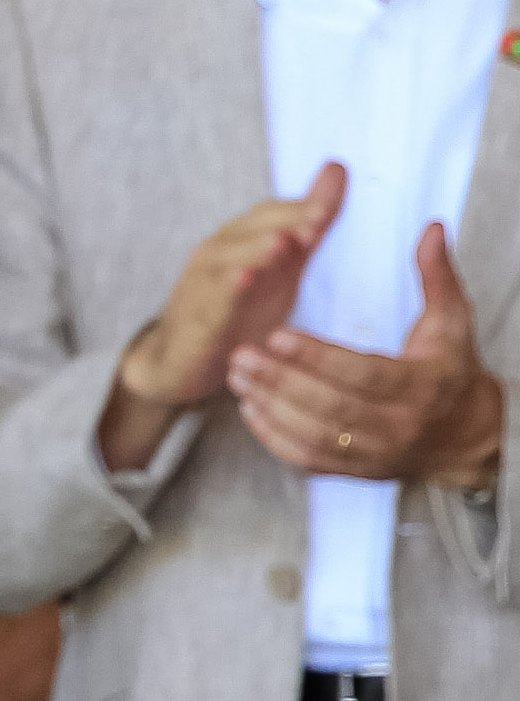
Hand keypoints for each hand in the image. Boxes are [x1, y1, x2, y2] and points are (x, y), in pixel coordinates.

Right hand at [100, 165, 345, 467]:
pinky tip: (242, 279)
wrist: (180, 359)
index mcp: (243, 239)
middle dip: (287, 222)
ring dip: (257, 250)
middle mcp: (219, 254)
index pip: (273, 213)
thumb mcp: (283, 264)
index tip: (330, 205)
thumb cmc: (237, 308)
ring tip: (282, 243)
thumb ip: (310, 222)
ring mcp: (202, 284)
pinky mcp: (195, 319)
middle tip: (319, 217)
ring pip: (230, 260)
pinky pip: (211, 302)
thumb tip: (337, 167)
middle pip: (252, 230)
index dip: (302, 208)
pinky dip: (226, 290)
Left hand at [225, 221, 504, 483]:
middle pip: (331, 408)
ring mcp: (377, 455)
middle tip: (241, 353)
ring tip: (237, 374)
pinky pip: (309, 460)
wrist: (464, 432)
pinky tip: (249, 407)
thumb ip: (436, 275)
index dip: (318, 356)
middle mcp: (399, 427)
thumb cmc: (449, 367)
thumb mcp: (451, 321)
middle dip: (281, 380)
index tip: (277, 333)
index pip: (363, 374)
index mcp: (422, 387)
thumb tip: (430, 228)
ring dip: (270, 406)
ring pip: (314, 437)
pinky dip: (274, 437)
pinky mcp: (357, 472)